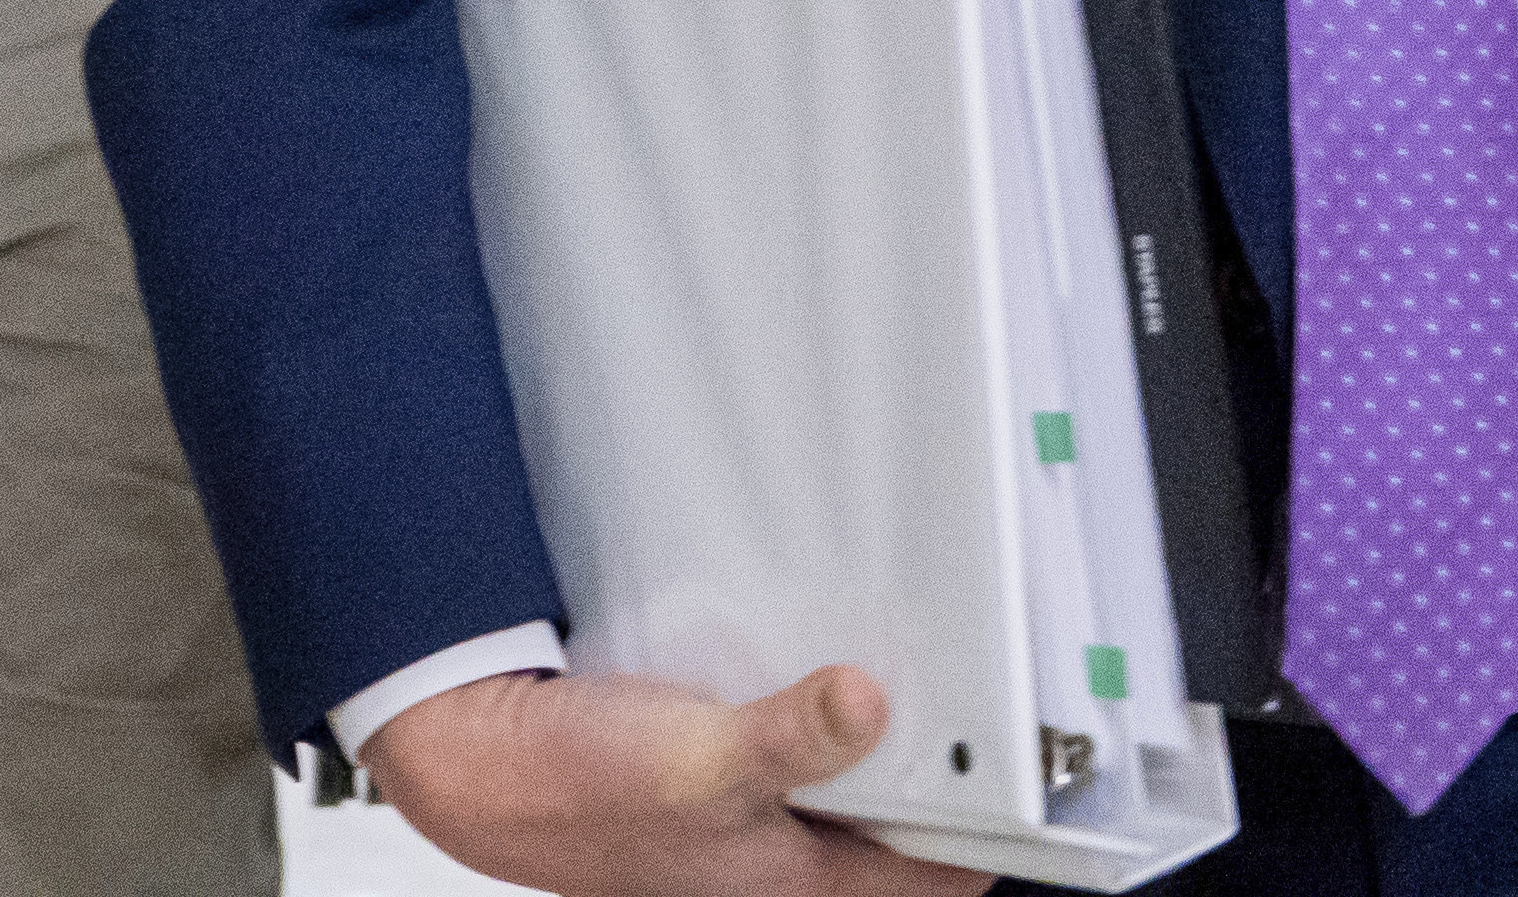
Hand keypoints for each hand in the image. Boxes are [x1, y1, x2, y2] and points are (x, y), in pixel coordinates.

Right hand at [364, 665, 989, 896]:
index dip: (992, 825)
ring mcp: (751, 814)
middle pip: (898, 817)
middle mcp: (780, 857)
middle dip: (940, 760)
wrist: (476, 756)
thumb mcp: (699, 758)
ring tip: (910, 654)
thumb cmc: (570, 792)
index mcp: (794, 882)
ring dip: (876, 724)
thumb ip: (791, 737)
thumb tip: (871, 702)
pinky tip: (818, 644)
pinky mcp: (720, 768)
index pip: (933, 874)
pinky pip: (794, 737)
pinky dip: (815, 697)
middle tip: (982, 685)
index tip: (1041, 767)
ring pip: (848, 774)